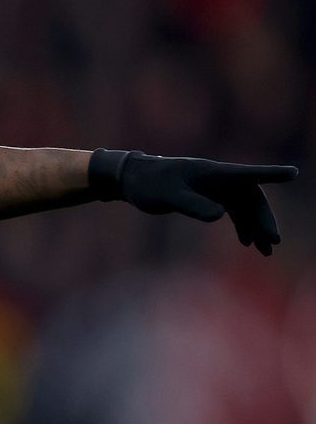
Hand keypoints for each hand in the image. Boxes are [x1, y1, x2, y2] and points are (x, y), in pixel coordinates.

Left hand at [90, 149, 298, 254]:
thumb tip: (221, 216)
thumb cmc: (146, 185)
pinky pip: (231, 209)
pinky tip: (245, 242)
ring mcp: (212, 186)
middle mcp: (216, 178)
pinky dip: (240, 224)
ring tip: (265, 251)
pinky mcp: (205, 195)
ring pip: (242, 206)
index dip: (271, 174)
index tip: (293, 173)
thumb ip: (193, 205)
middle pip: (250, 197)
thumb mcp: (168, 197)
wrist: (129, 179)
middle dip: (263, 219)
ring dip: (254, 226)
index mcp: (211, 173)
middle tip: (272, 243)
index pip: (246, 174)